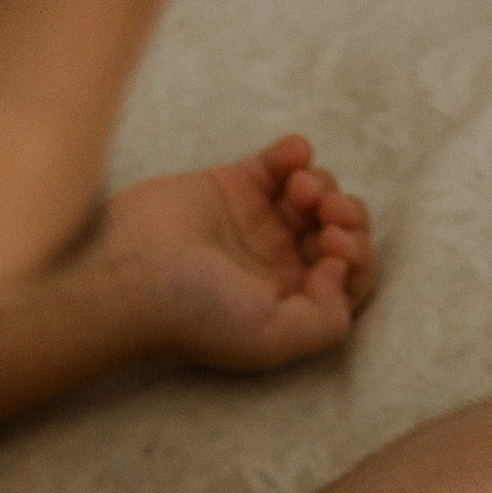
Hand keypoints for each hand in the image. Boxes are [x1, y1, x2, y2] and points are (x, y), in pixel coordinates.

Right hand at [102, 133, 375, 375]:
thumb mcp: (273, 341)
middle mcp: (279, 264)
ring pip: (319, 193)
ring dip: (324, 184)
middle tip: (327, 214)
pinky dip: (297, 151)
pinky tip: (291, 156)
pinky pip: (283, 160)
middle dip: (348, 216)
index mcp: (291, 303)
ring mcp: (258, 222)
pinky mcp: (235, 184)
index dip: (359, 257)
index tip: (333, 246)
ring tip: (299, 190)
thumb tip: (341, 270)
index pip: (350, 277)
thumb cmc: (197, 314)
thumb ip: (326, 321)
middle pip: (341, 231)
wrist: (132, 273)